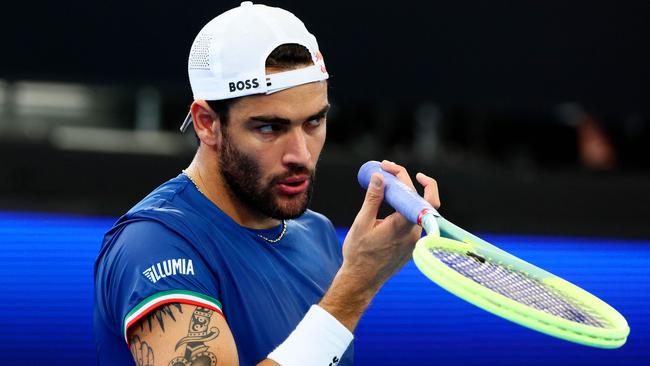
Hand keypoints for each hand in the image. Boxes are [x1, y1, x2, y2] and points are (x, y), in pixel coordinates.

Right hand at [341, 160, 439, 291]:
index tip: (389, 168)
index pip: (416, 195)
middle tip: (386, 171)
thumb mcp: (362, 223)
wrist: (361, 281)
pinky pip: (410, 220)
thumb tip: (380, 176)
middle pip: (417, 199)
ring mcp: (414, 240)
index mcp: (403, 226)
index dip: (405, 176)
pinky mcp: (411, 245)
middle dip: (403, 181)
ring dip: (402, 195)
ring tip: (384, 185)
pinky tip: (387, 202)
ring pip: (414, 210)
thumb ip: (373, 199)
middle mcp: (414, 233)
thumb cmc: (359, 254)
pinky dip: (401, 207)